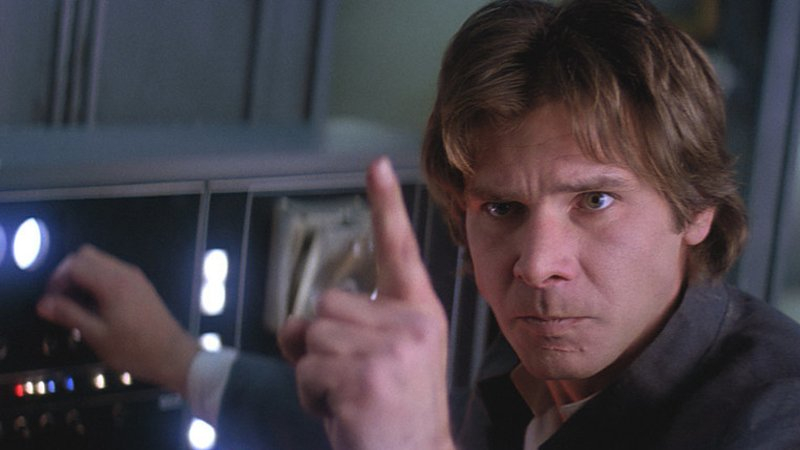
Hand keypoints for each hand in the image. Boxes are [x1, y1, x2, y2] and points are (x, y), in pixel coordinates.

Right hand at [36, 245, 197, 395]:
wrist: (172, 355)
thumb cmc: (135, 349)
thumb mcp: (97, 335)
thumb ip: (69, 315)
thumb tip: (44, 303)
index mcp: (113, 282)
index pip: (75, 263)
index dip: (57, 279)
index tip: (51, 301)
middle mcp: (125, 273)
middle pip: (86, 255)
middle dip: (68, 273)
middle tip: (62, 300)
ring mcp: (135, 277)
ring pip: (100, 262)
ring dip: (83, 277)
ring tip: (78, 306)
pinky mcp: (140, 285)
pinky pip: (112, 272)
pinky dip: (98, 281)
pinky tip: (96, 306)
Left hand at [278, 157, 454, 449]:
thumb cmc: (397, 409)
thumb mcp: (391, 356)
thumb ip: (355, 324)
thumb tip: (298, 323)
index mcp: (419, 313)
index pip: (400, 249)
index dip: (386, 204)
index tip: (376, 164)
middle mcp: (411, 324)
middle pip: (325, 303)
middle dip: (319, 342)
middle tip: (349, 376)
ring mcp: (391, 350)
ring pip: (310, 335)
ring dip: (313, 371)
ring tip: (349, 395)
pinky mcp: (365, 377)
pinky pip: (305, 370)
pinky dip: (311, 395)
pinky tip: (343, 411)